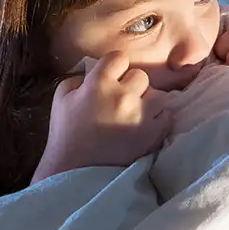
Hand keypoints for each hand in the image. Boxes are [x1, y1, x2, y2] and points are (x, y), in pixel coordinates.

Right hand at [33, 51, 170, 183]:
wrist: (75, 171)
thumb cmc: (65, 134)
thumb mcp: (61, 99)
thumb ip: (78, 79)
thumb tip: (94, 72)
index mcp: (98, 83)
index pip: (119, 58)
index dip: (116, 67)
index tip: (112, 79)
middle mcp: (122, 95)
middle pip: (141, 76)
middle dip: (132, 86)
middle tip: (122, 100)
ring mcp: (140, 115)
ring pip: (158, 95)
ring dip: (148, 102)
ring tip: (137, 114)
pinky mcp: (152, 134)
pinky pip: (167, 116)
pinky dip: (158, 119)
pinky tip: (145, 126)